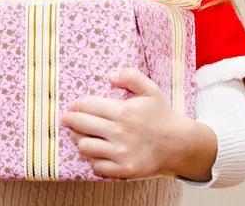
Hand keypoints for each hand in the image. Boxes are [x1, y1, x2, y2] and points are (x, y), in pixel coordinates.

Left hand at [60, 67, 184, 178]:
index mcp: (123, 111)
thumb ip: (130, 76)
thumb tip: (110, 75)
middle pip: (81, 125)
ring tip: (78, 134)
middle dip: (70, 120)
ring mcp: (121, 153)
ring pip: (85, 146)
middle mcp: (119, 132)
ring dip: (79, 139)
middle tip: (66, 118)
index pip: (88, 105)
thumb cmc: (161, 114)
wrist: (178, 143)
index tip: (73, 105)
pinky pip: (97, 166)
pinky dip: (93, 158)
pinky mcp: (124, 169)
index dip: (77, 104)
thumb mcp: (150, 88)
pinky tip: (95, 150)